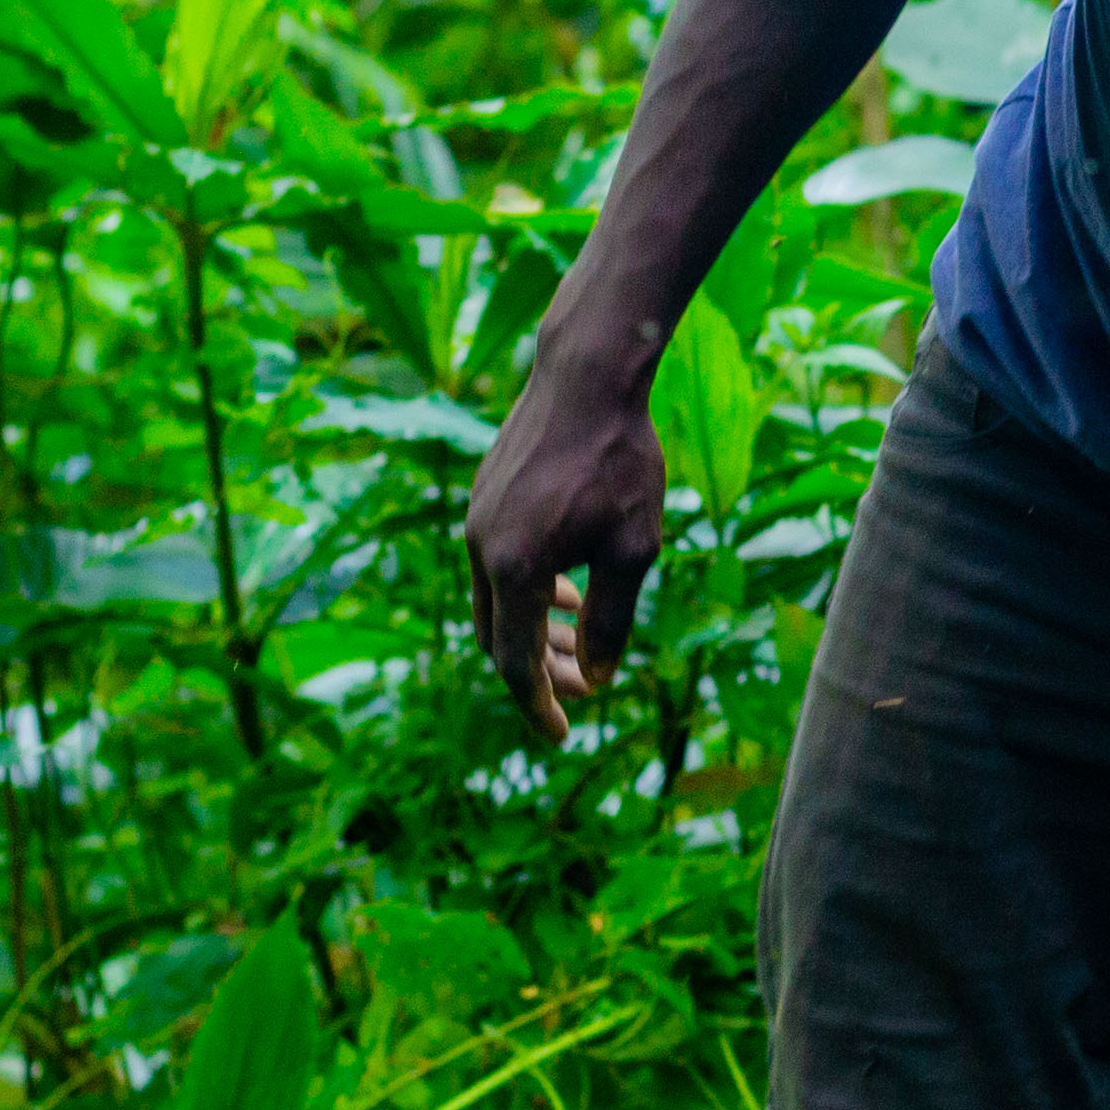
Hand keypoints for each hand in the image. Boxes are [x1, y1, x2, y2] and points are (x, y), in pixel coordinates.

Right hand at [464, 334, 664, 739]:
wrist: (587, 376)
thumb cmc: (619, 462)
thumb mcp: (633, 550)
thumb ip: (613, 621)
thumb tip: (599, 676)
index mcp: (513, 569)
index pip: (515, 664)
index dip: (539, 705)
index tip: (564, 733)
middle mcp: (482, 548)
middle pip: (499, 637)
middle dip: (540, 671)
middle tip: (587, 685)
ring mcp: (476, 519)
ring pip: (496, 600)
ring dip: (535, 629)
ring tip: (578, 638)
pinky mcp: (484, 497)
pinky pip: (497, 565)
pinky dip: (528, 591)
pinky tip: (566, 588)